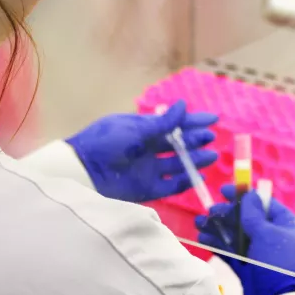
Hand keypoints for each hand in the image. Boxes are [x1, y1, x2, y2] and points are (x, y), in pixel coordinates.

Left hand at [65, 101, 218, 202]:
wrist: (82, 171)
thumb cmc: (105, 143)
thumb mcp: (134, 129)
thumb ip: (161, 123)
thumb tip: (184, 106)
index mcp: (143, 129)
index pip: (173, 123)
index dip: (193, 121)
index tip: (213, 119)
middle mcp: (148, 148)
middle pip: (178, 144)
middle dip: (196, 140)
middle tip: (211, 137)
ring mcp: (148, 169)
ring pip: (177, 164)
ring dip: (194, 159)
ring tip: (211, 156)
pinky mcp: (146, 188)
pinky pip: (170, 186)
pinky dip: (184, 182)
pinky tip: (197, 176)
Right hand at [195, 184, 294, 294]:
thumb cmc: (278, 262)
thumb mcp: (267, 233)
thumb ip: (254, 214)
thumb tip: (249, 195)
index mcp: (286, 225)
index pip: (264, 204)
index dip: (244, 195)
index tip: (224, 191)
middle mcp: (274, 237)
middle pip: (247, 220)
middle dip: (226, 214)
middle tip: (208, 212)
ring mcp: (261, 253)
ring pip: (236, 236)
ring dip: (218, 229)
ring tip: (199, 224)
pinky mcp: (249, 268)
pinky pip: (232, 252)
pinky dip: (218, 246)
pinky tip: (203, 239)